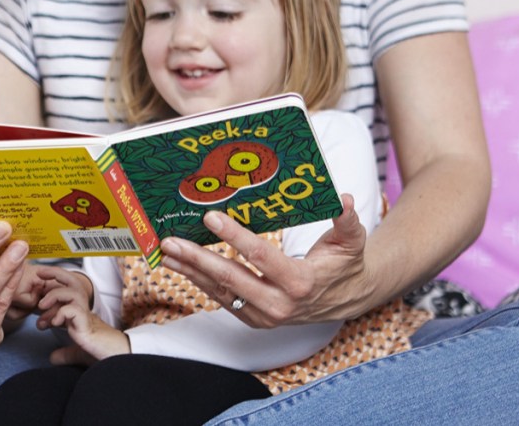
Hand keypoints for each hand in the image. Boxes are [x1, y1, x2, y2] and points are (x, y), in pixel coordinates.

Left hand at [35, 267, 129, 364]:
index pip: (69, 292)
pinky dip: (61, 312)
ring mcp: (87, 317)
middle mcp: (85, 311)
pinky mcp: (88, 325)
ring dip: (54, 295)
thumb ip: (66, 353)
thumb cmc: (102, 354)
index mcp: (81, 314)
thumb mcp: (79, 353)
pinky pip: (74, 310)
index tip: (40, 291)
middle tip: (40, 273)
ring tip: (41, 305)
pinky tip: (54, 323)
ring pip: (73, 293)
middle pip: (74, 282)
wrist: (118, 359)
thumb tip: (52, 358)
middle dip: (56, 273)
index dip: (54, 286)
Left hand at [160, 193, 372, 326]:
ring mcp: (264, 315)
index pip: (260, 257)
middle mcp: (279, 304)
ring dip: (190, 271)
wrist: (346, 299)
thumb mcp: (352, 240)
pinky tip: (181, 265)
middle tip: (172, 240)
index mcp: (300, 282)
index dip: (234, 237)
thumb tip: (344, 199)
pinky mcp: (253, 318)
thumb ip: (346, 220)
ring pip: (220, 291)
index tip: (210, 218)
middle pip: (231, 278)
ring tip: (166, 252)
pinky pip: (221, 299)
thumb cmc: (345, 264)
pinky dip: (199, 282)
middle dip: (198, 258)